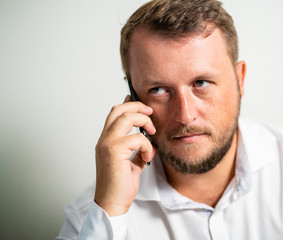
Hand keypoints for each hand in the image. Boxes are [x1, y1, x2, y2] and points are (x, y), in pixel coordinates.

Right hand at [94, 96, 155, 215]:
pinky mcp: (114, 152)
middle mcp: (104, 140)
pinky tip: (147, 156)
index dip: (127, 105)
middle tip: (150, 112)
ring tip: (152, 132)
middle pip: (119, 110)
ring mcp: (107, 144)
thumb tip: (148, 142)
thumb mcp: (132, 163)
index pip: (114, 114)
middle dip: (137, 106)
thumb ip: (137, 150)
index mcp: (106, 141)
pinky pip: (136, 138)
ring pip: (126, 118)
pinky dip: (146, 145)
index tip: (140, 103)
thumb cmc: (120, 185)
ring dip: (144, 121)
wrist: (113, 203)